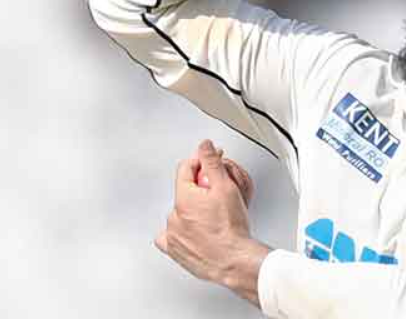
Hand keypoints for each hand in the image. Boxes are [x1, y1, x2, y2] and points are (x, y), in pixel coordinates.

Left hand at [154, 140, 268, 304]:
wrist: (235, 260)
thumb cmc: (232, 229)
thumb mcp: (226, 187)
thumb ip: (212, 163)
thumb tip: (204, 146)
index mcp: (184, 198)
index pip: (185, 168)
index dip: (201, 163)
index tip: (211, 165)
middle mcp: (174, 215)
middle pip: (184, 191)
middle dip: (199, 189)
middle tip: (218, 195)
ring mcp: (173, 234)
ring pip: (179, 213)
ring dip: (192, 210)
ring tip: (212, 216)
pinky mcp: (175, 250)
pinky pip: (171, 236)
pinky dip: (180, 231)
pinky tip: (194, 231)